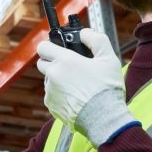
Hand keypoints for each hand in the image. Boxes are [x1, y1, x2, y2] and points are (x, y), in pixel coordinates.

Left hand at [36, 29, 138, 145]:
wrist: (104, 119)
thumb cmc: (107, 88)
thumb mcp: (108, 58)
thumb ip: (96, 39)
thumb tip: (84, 33)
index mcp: (64, 61)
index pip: (43, 47)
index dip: (49, 46)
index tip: (57, 49)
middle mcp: (53, 75)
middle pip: (42, 63)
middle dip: (53, 63)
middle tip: (70, 67)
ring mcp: (50, 92)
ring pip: (48, 80)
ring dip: (57, 80)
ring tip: (77, 85)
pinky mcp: (51, 106)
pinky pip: (51, 96)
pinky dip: (60, 95)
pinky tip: (75, 98)